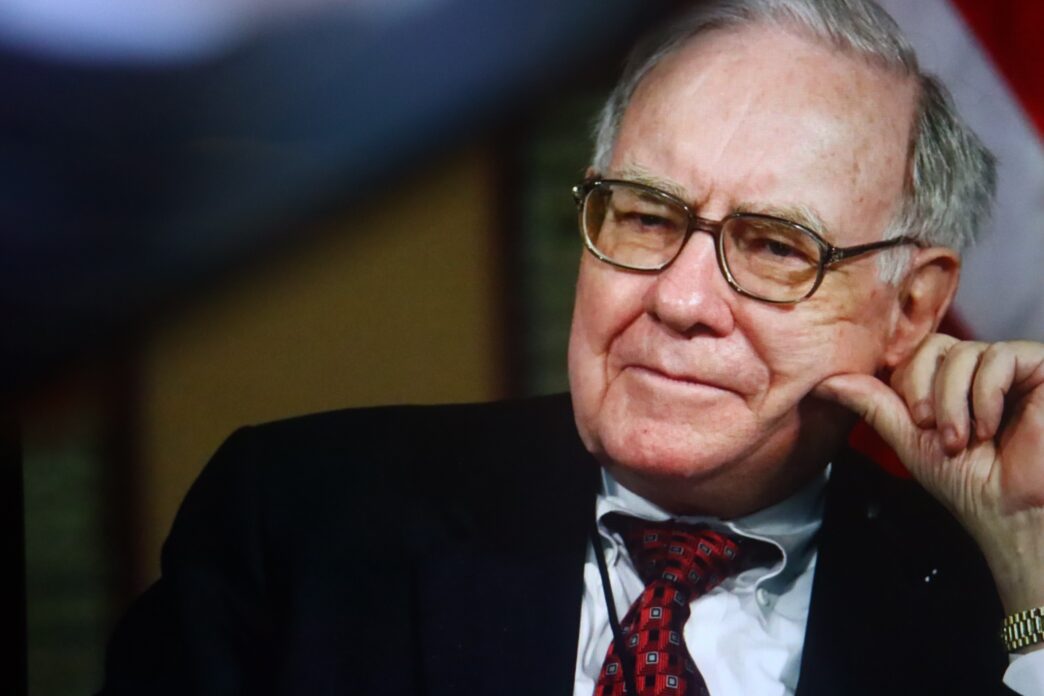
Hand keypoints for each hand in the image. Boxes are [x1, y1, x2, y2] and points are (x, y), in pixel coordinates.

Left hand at [814, 334, 1043, 615]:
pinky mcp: (1040, 367)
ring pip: (964, 352)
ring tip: (963, 440)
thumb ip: (873, 404)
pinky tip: (988, 428)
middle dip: (925, 391)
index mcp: (950, 382)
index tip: (915, 423)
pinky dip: (986, 395)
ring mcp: (1012, 368)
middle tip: (931, 430)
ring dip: (954, 402)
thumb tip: (826, 382)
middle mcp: (981, 370)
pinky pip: (1000, 356)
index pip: (915, 353)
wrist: (1012, 513)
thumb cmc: (969, 484)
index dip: (909, 384)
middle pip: (934, 346)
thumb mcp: (909, 438)